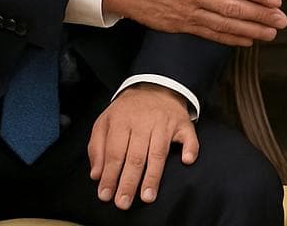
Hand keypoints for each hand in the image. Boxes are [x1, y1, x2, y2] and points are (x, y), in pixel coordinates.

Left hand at [89, 83, 195, 209]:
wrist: (156, 85)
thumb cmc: (128, 110)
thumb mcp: (105, 121)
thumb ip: (96, 147)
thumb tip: (96, 174)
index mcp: (121, 121)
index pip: (114, 152)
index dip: (110, 175)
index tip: (105, 195)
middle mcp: (143, 122)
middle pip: (135, 156)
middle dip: (128, 181)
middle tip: (123, 202)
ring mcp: (164, 123)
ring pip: (158, 152)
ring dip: (153, 175)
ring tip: (147, 196)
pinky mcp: (182, 123)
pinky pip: (188, 136)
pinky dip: (190, 148)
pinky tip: (187, 160)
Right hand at [104, 0, 286, 44]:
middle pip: (233, 8)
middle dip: (260, 15)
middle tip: (282, 20)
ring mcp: (185, 12)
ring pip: (223, 24)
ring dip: (250, 30)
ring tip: (271, 33)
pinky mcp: (178, 25)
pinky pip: (208, 33)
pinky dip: (229, 38)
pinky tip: (246, 40)